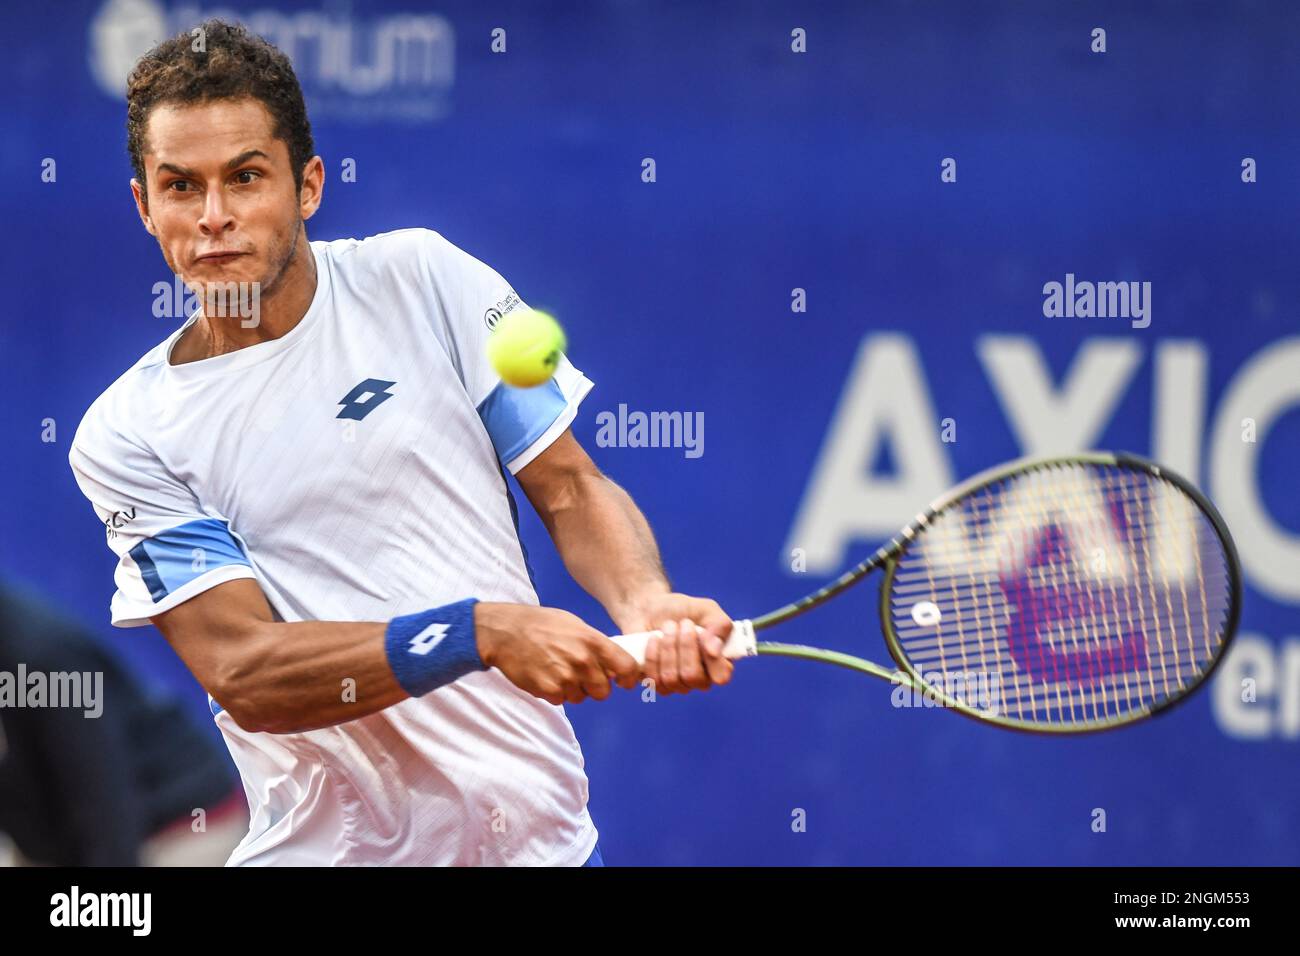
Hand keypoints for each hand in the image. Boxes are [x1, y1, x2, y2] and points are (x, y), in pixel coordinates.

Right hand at [474, 602, 639, 705]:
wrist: (506, 633)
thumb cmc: (541, 624)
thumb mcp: (575, 625)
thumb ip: (596, 644)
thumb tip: (613, 663)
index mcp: (592, 641)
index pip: (626, 667)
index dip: (629, 678)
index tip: (624, 681)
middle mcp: (582, 661)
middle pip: (604, 691)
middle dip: (595, 687)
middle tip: (582, 675)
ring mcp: (565, 678)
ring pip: (581, 698)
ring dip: (574, 690)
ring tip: (558, 670)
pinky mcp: (548, 690)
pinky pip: (561, 700)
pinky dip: (556, 692)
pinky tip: (546, 675)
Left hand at [617, 592, 735, 694]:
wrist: (651, 607)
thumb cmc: (684, 610)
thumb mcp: (708, 609)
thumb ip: (719, 626)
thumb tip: (714, 651)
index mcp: (718, 663)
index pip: (721, 676)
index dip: (713, 660)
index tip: (702, 634)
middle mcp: (700, 679)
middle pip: (693, 677)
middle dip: (685, 646)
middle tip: (683, 622)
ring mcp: (677, 685)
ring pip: (671, 678)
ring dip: (668, 647)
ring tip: (668, 626)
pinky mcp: (655, 683)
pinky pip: (653, 679)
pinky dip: (652, 654)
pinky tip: (654, 638)